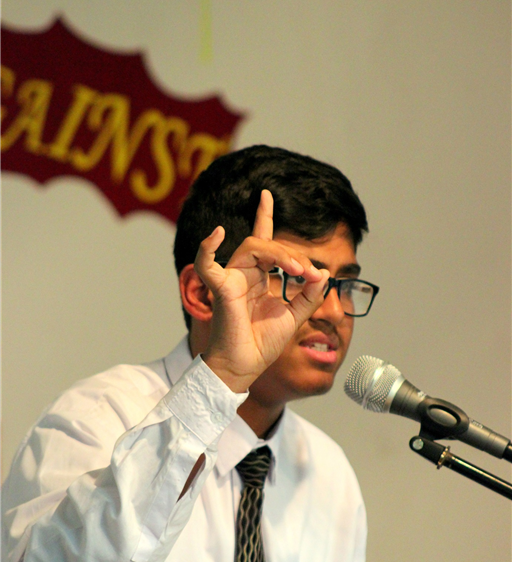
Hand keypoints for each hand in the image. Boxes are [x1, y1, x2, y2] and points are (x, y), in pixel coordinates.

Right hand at [195, 190, 328, 392]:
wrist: (246, 366)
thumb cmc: (263, 344)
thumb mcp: (295, 317)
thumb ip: (309, 295)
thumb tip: (322, 272)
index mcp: (259, 278)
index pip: (264, 241)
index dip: (264, 216)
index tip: (266, 195)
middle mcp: (244, 274)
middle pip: (268, 244)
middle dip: (293, 255)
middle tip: (308, 274)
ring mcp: (231, 279)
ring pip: (253, 246)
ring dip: (279, 253)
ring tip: (296, 270)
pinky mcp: (221, 288)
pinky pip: (207, 263)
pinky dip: (208, 246)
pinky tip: (219, 232)